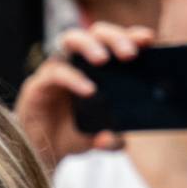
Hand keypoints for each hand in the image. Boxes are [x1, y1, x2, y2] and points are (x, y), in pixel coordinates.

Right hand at [14, 22, 152, 170]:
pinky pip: (55, 73)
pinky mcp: (37, 85)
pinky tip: (88, 90)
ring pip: (70, 39)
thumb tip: (117, 139)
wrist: (41, 155)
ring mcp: (56, 70)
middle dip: (115, 37)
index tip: (148, 40)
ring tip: (103, 60)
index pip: (116, 41)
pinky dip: (73, 79)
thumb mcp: (100, 140)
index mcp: (98, 68)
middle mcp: (77, 62)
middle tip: (129, 54)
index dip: (132, 36)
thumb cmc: (73, 137)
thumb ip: (113, 140)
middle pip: (96, 32)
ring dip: (89, 45)